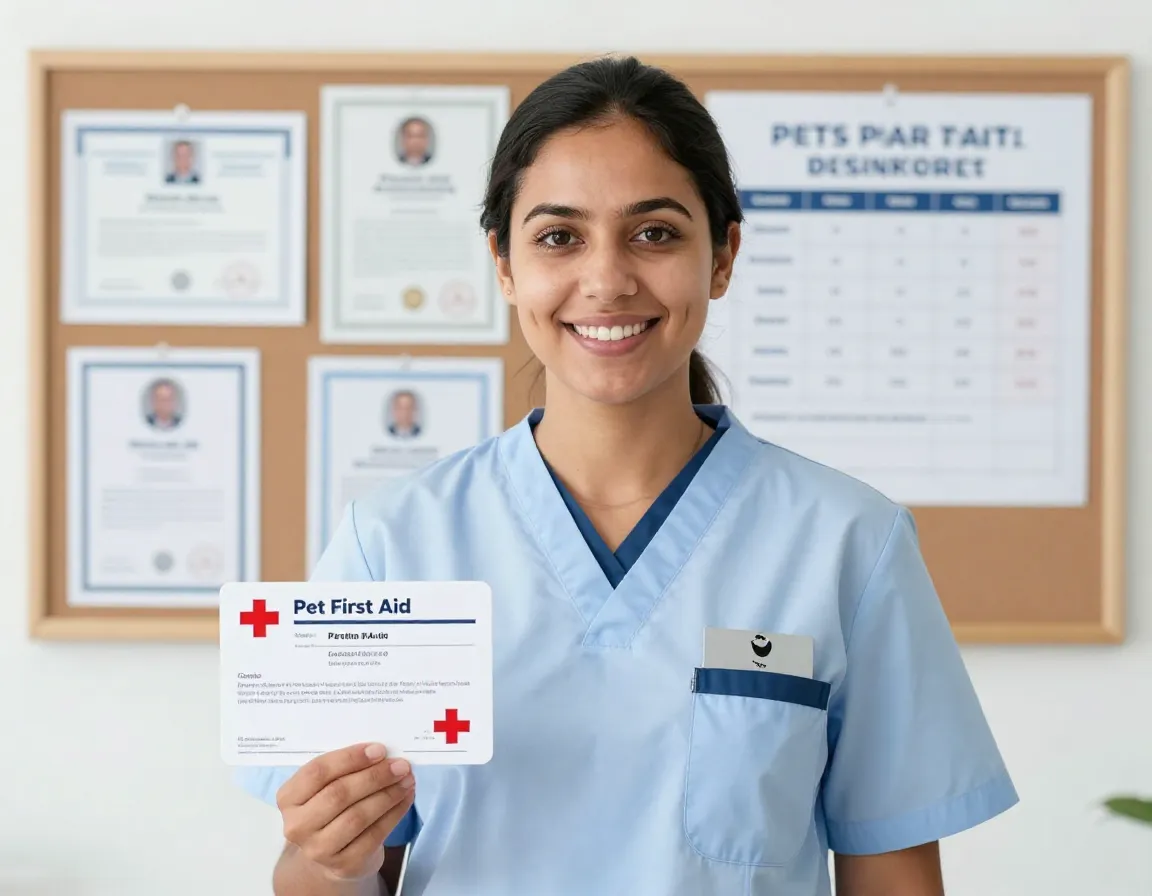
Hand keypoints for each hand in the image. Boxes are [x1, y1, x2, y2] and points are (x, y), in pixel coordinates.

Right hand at [276, 743, 415, 881]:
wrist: (330, 853)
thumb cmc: (330, 808)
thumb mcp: (324, 787)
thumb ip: (343, 768)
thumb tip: (380, 752)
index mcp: (288, 798)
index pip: (317, 772)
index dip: (350, 759)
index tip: (379, 750)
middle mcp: (297, 826)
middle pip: (339, 794)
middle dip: (374, 776)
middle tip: (400, 765)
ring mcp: (318, 849)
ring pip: (358, 816)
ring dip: (388, 794)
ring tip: (406, 779)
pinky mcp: (344, 864)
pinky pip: (374, 835)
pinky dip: (395, 813)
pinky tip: (405, 798)